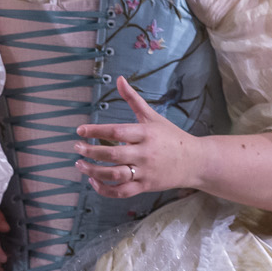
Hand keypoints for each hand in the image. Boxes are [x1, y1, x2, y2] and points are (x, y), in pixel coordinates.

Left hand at [76, 79, 206, 200]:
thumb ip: (133, 99)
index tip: (80, 130)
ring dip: (93, 171)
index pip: (116, 131)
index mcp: (146, 133)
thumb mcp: (152, 116)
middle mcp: (145, 153)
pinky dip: (105, 189)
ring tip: (80, 164)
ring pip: (115, 175)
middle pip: (113, 154)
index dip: (96, 131)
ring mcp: (145, 171)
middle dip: (91, 152)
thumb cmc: (171, 137)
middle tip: (77, 148)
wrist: (195, 161)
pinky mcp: (145, 186)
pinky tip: (94, 181)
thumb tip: (119, 79)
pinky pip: (121, 191)